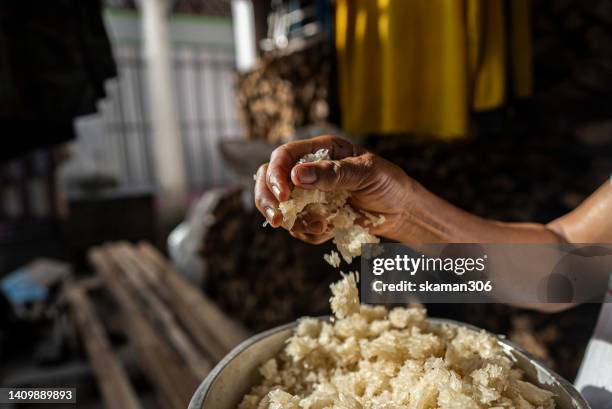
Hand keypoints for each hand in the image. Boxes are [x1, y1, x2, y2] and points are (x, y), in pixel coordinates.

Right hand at [254, 135, 413, 243]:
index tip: (283, 195)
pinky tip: (328, 230)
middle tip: (277, 219)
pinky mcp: (313, 216)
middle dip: (267, 200)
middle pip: (268, 180)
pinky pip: (297, 228)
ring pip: (280, 207)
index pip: (283, 156)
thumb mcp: (365, 173)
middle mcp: (308, 170)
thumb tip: (296, 175)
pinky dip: (309, 233)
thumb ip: (333, 173)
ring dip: (294, 222)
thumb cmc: (388, 183)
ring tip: (321, 227)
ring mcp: (308, 195)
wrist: (401, 211)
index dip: (276, 174)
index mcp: (320, 150)